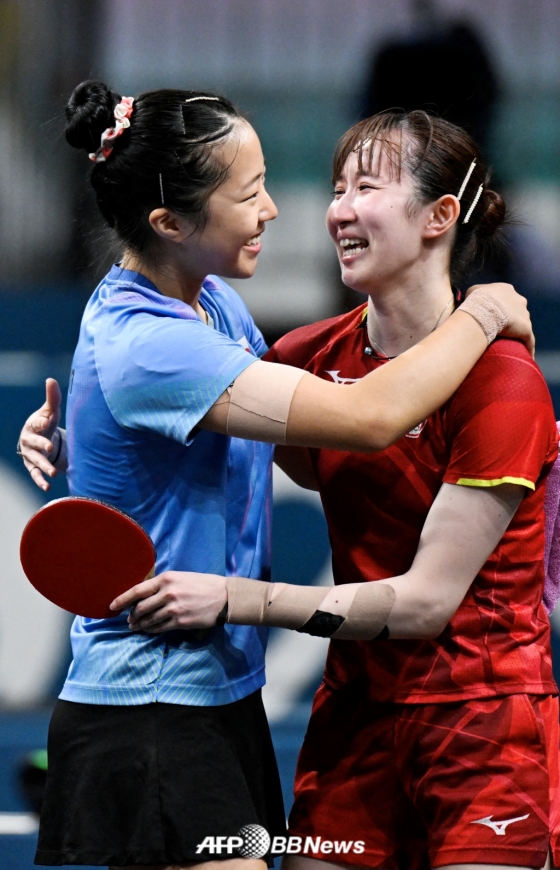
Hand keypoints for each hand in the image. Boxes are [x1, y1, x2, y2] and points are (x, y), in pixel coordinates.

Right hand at [18, 378, 63, 490]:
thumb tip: (51, 379)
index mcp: (33, 424)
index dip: (41, 421)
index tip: (47, 420)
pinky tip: (47, 487)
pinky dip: (40, 481)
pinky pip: (35, 474)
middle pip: (34, 443)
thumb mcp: (51, 411)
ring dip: (43, 466)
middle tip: (50, 448)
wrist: (40, 438)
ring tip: (53, 473)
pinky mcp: (32, 466)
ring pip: (35, 460)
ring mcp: (29, 454)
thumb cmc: (46, 422)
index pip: (36, 422)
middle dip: (41, 445)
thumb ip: (53, 398)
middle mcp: (28, 440)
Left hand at [110, 571, 227, 632]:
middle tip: (128, 620)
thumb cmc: (202, 584)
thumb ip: (163, 584)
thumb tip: (145, 595)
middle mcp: (168, 593)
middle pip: (141, 607)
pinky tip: (148, 630)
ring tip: (135, 627)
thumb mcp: (181, 577)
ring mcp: (173, 608)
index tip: (112, 606)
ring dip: (139, 625)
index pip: (137, 590)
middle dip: (131, 616)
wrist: (224, 597)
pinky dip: (151, 630)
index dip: (122, 600)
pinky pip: (159, 628)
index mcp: (166, 579)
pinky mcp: (180, 622)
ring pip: (149, 620)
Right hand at [465, 283, 534, 356]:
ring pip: (523, 325)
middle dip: (511, 318)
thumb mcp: (472, 292)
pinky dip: (527, 347)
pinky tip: (525, 355)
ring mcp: (525, 315)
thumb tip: (473, 300)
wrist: (485, 310)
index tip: (493, 315)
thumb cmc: (477, 300)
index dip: (500, 307)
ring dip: (518, 332)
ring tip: (510, 342)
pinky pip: (528, 341)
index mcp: (507, 290)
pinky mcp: (526, 329)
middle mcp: (519, 300)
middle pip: (517, 311)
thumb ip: (476, 293)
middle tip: (500, 329)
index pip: (506, 299)